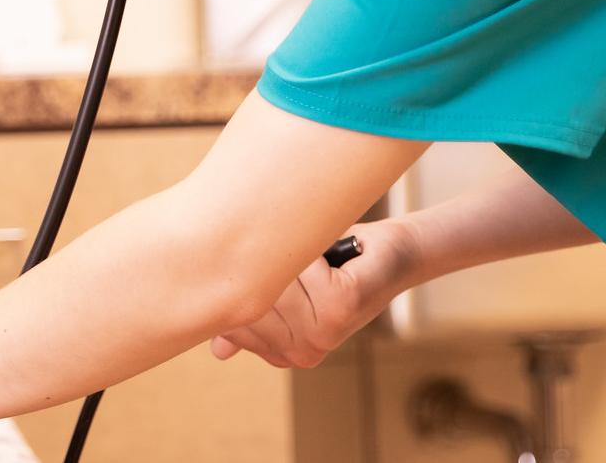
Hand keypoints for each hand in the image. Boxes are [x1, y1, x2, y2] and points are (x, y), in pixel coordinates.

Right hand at [209, 219, 417, 368]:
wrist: (389, 257)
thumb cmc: (333, 269)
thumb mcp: (284, 292)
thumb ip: (251, 319)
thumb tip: (216, 351)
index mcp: (283, 353)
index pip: (232, 321)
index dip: (235, 286)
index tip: (242, 265)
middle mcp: (302, 351)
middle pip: (250, 300)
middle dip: (262, 268)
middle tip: (290, 260)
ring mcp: (323, 332)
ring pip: (274, 282)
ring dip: (288, 258)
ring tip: (311, 260)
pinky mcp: (341, 305)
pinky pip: (301, 266)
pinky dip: (312, 252)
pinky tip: (330, 257)